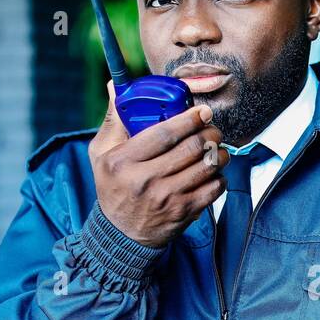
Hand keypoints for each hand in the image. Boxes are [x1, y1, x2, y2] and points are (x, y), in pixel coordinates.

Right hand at [87, 80, 228, 246]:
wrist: (120, 234)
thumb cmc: (112, 186)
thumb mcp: (100, 154)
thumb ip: (113, 121)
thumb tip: (114, 86)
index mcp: (123, 161)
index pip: (165, 134)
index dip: (190, 119)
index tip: (203, 111)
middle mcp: (145, 180)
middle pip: (191, 148)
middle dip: (210, 133)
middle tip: (213, 128)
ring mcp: (166, 198)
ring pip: (206, 167)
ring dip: (219, 153)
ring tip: (218, 147)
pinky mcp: (183, 212)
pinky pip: (213, 189)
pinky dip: (219, 177)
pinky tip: (215, 171)